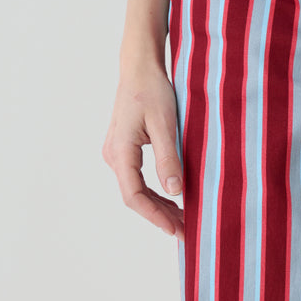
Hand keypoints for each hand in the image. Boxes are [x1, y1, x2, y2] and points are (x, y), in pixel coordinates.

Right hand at [102, 65, 185, 238]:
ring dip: (158, 207)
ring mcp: (118, 153)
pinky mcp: (125, 150)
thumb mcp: (164, 123)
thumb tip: (174, 190)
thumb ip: (168, 157)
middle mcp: (114, 155)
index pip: (134, 195)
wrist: (139, 67)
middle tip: (186, 232)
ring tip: (183, 221)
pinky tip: (174, 201)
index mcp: (120, 150)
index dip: (154, 216)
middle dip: (160, 216)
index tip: (175, 230)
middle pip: (135, 197)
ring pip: (137, 190)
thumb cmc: (152, 89)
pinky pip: (138, 180)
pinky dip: (156, 193)